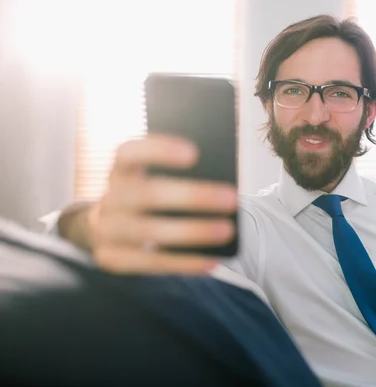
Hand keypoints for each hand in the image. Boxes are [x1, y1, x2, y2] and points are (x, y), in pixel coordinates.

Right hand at [88, 134, 236, 274]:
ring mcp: (107, 230)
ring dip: (192, 231)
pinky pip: (151, 263)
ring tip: (227, 230)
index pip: (129, 153)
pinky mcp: (113, 259)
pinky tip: (212, 261)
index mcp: (120, 171)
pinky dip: (184, 263)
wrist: (105, 230)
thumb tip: (220, 187)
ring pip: (149, 231)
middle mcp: (110, 198)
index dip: (159, 151)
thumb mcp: (149, 180)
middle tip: (231, 197)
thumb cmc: (143, 199)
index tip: (194, 153)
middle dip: (192, 196)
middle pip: (147, 193)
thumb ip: (178, 179)